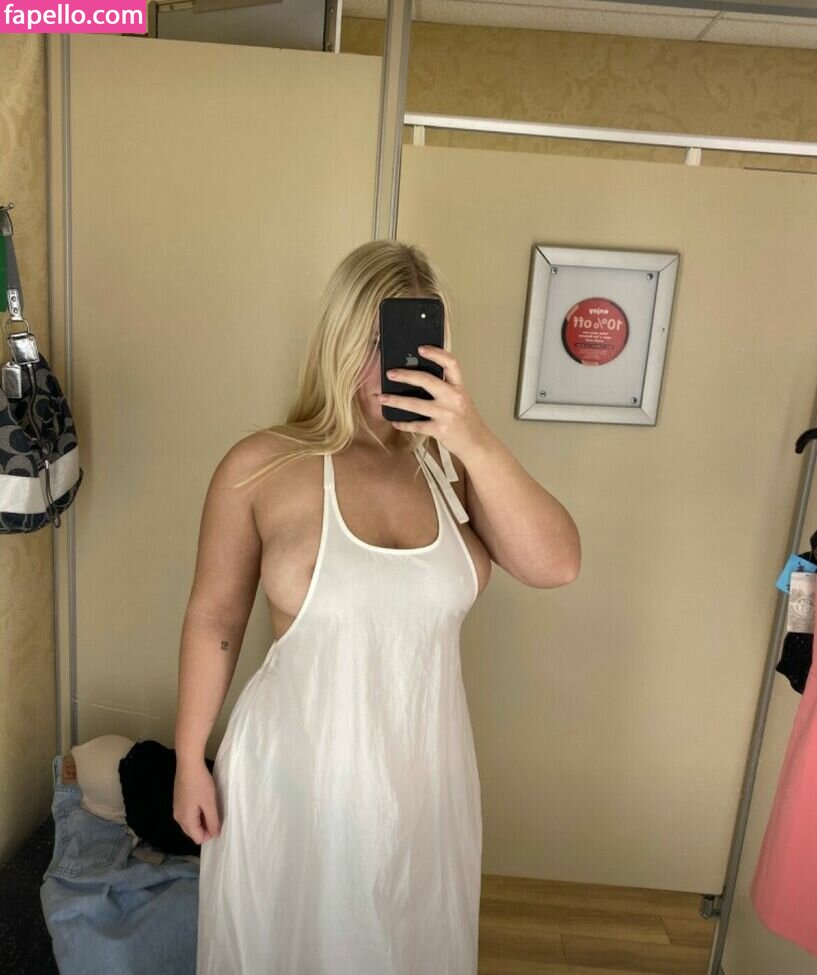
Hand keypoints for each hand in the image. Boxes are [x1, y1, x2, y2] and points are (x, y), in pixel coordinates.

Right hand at [173, 758, 221, 843]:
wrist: (188, 765)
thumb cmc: (200, 784)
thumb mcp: (210, 803)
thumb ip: (213, 821)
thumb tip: (215, 835)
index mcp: (185, 820)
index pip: (198, 838)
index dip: (210, 834)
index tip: (217, 821)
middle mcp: (178, 818)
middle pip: (192, 832)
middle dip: (205, 828)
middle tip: (214, 814)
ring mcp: (176, 809)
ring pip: (190, 823)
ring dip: (200, 820)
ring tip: (209, 807)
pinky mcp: (177, 801)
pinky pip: (187, 814)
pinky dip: (195, 813)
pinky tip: (202, 801)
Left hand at [377, 345, 489, 461]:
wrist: (477, 443)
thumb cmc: (465, 420)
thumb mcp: (460, 399)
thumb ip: (445, 388)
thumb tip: (418, 378)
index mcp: (459, 387)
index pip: (451, 364)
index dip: (436, 353)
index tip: (421, 348)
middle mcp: (454, 398)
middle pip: (427, 380)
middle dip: (406, 375)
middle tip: (390, 374)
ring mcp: (447, 414)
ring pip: (416, 404)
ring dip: (396, 400)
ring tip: (382, 397)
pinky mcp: (440, 430)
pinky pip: (417, 425)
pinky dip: (404, 424)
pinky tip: (395, 422)